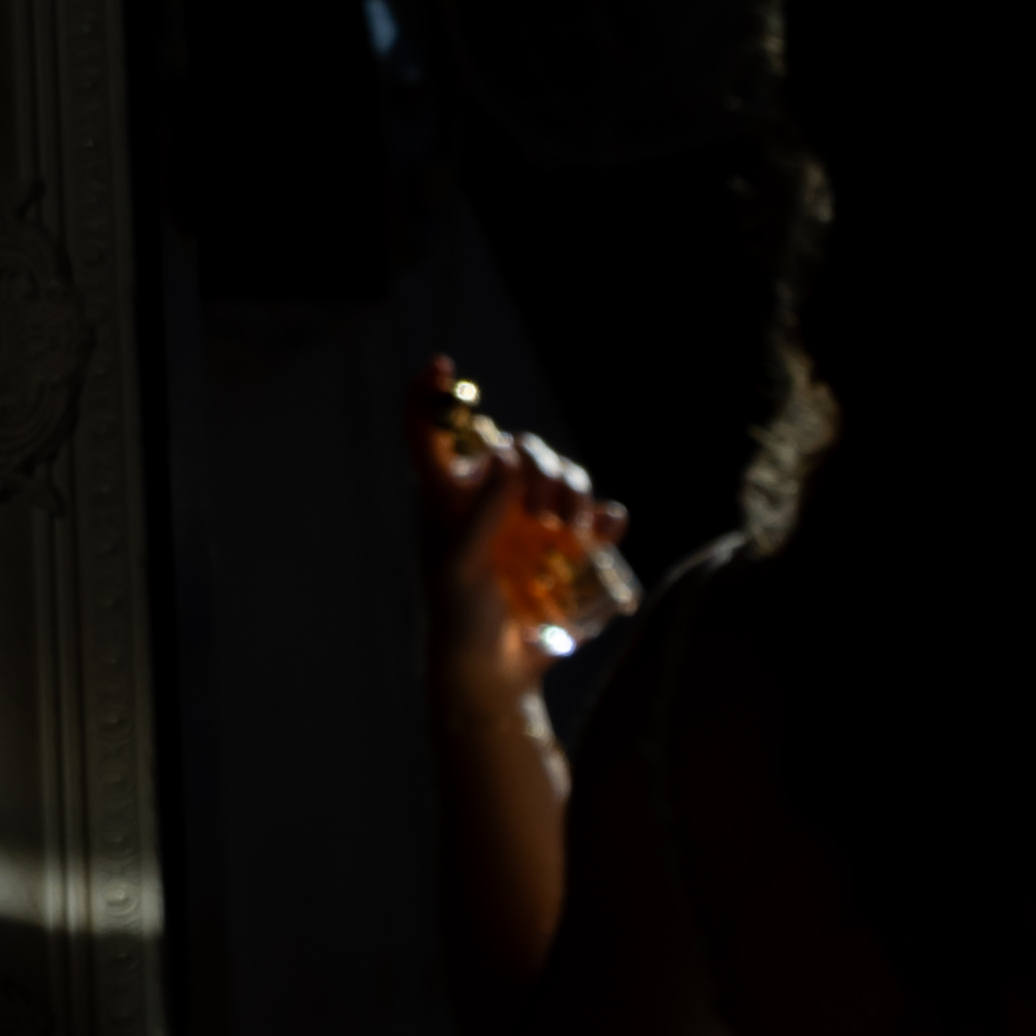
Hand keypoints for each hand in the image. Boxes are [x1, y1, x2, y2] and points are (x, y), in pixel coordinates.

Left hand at [406, 355, 629, 690]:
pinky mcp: (565, 542)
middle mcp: (489, 495)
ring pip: (561, 475)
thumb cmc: (460, 617)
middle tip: (548, 515)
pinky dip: (605, 516)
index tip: (442, 364)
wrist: (495, 670)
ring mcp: (529, 516)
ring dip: (575, 492)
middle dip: (543, 469)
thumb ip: (480, 514)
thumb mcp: (459, 565)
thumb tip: (503, 458)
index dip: (431, 395)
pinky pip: (595, 512)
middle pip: (521, 448)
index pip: (430, 432)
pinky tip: (606, 531)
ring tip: (573, 531)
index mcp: (447, 494)